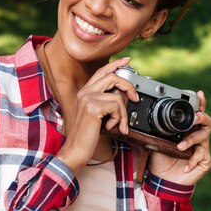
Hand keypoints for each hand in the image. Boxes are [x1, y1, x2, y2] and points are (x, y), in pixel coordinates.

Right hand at [56, 57, 137, 173]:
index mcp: (84, 92)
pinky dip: (119, 118)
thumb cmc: (86, 136)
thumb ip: (105, 102)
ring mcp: (87, 98)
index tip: (127, 61)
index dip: (115, 64)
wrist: (76, 150)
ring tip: (119, 124)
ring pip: (117, 95)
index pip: (102, 71)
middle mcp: (85, 92)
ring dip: (123, 113)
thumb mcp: (97, 115)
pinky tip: (111, 127)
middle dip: (128, 86)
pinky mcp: (93, 107)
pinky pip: (116, 106)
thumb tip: (123, 95)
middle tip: (134, 98)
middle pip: (112, 77)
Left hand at [147, 91, 210, 184]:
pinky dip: (192, 160)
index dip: (200, 103)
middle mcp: (197, 137)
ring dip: (191, 140)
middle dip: (202, 117)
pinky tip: (185, 165)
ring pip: (204, 137)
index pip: (196, 113)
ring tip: (179, 147)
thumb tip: (150, 118)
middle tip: (194, 118)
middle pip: (208, 121)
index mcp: (187, 129)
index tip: (198, 94)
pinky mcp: (205, 161)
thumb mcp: (156, 141)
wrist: (163, 180)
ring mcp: (203, 149)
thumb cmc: (161, 159)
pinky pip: (202, 156)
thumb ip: (158, 130)